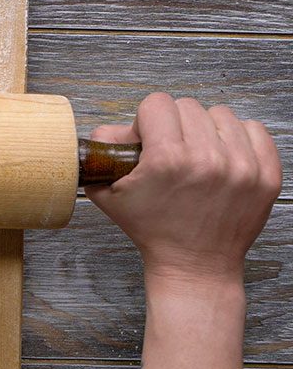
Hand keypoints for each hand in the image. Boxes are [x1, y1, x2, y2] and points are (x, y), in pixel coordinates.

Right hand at [86, 92, 281, 285]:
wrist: (194, 265)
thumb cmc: (153, 230)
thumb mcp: (108, 192)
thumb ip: (101, 149)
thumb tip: (117, 128)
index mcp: (167, 159)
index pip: (157, 103)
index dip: (147, 120)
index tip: (149, 140)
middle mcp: (207, 159)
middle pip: (187, 106)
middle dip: (174, 125)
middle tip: (171, 150)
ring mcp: (242, 167)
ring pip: (220, 114)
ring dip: (206, 130)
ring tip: (199, 154)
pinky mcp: (266, 176)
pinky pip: (255, 129)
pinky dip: (238, 138)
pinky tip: (224, 156)